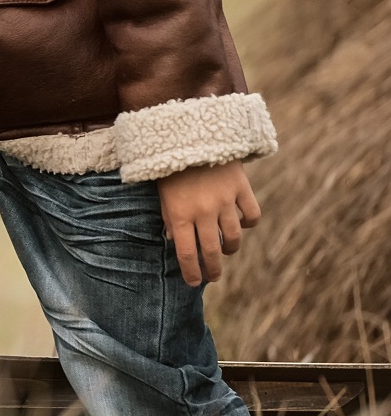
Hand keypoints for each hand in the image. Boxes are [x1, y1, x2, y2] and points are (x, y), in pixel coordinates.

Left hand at [157, 161, 262, 285]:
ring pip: (234, 237)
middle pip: (212, 251)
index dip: (191, 272)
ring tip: (225, 250)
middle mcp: (203, 211)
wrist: (189, 133)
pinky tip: (240, 224)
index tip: (193, 282)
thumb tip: (177, 244)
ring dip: (230, 248)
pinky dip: (248, 223)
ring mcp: (224, 200)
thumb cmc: (171, 168)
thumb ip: (171, 220)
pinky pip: (252, 215)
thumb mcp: (163, 195)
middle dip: (212, 269)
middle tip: (213, 277)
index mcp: (180, 214)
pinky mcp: (241, 188)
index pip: (187, 253)